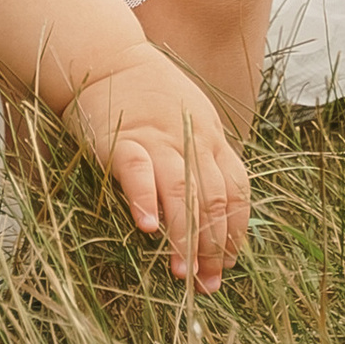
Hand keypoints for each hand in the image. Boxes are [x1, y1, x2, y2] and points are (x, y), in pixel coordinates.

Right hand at [62, 50, 251, 290]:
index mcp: (212, 139)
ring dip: (186, 236)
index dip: (236, 232)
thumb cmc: (148, 97)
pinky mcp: (120, 140)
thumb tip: (215, 214)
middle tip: (208, 284)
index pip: (237, 192)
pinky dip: (144, 200)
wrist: (107, 59)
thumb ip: (204, 160)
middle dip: (213, 247)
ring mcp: (157, 140)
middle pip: (214, 199)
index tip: (227, 265)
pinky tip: (147, 229)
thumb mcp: (189, 122)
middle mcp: (191, 141)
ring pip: (183, 191)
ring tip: (183, 273)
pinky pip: (137, 172)